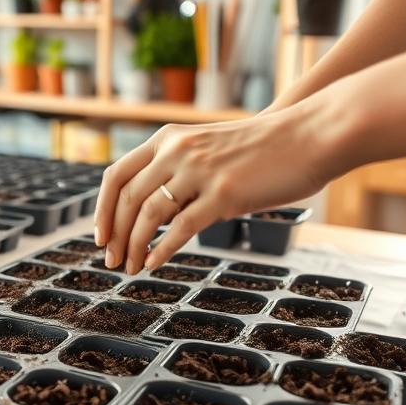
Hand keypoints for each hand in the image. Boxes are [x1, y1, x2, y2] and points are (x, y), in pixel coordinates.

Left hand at [93, 104, 336, 273]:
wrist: (306, 136)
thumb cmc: (260, 147)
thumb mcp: (207, 147)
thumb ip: (178, 169)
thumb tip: (150, 207)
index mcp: (167, 138)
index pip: (116, 175)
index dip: (102, 209)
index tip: (99, 235)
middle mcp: (176, 151)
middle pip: (127, 199)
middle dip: (114, 234)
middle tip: (110, 260)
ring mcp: (199, 172)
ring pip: (148, 215)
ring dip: (133, 246)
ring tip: (129, 268)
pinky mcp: (223, 195)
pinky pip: (180, 228)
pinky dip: (161, 250)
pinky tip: (153, 264)